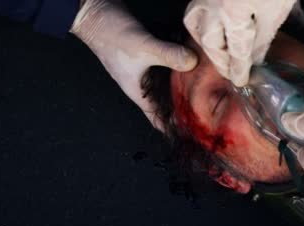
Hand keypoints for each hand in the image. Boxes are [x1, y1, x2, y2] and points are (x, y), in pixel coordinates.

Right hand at [70, 0, 197, 130]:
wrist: (94, 10)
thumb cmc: (109, 34)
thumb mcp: (143, 48)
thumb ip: (168, 55)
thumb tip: (193, 63)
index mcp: (138, 91)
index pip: (158, 118)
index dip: (174, 129)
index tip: (194, 135)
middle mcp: (143, 82)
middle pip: (168, 102)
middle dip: (186, 108)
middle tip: (209, 112)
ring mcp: (146, 67)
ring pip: (169, 83)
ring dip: (185, 85)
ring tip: (207, 90)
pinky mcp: (149, 52)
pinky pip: (168, 64)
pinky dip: (180, 64)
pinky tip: (195, 62)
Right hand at [183, 0, 296, 85]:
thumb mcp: (277, 10)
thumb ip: (264, 36)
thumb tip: (254, 57)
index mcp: (233, 11)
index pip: (237, 48)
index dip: (240, 68)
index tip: (241, 80)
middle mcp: (213, 2)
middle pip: (211, 39)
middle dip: (222, 58)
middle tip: (232, 70)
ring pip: (196, 22)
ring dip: (207, 40)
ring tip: (221, 52)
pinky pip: (198, 11)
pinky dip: (203, 22)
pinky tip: (216, 28)